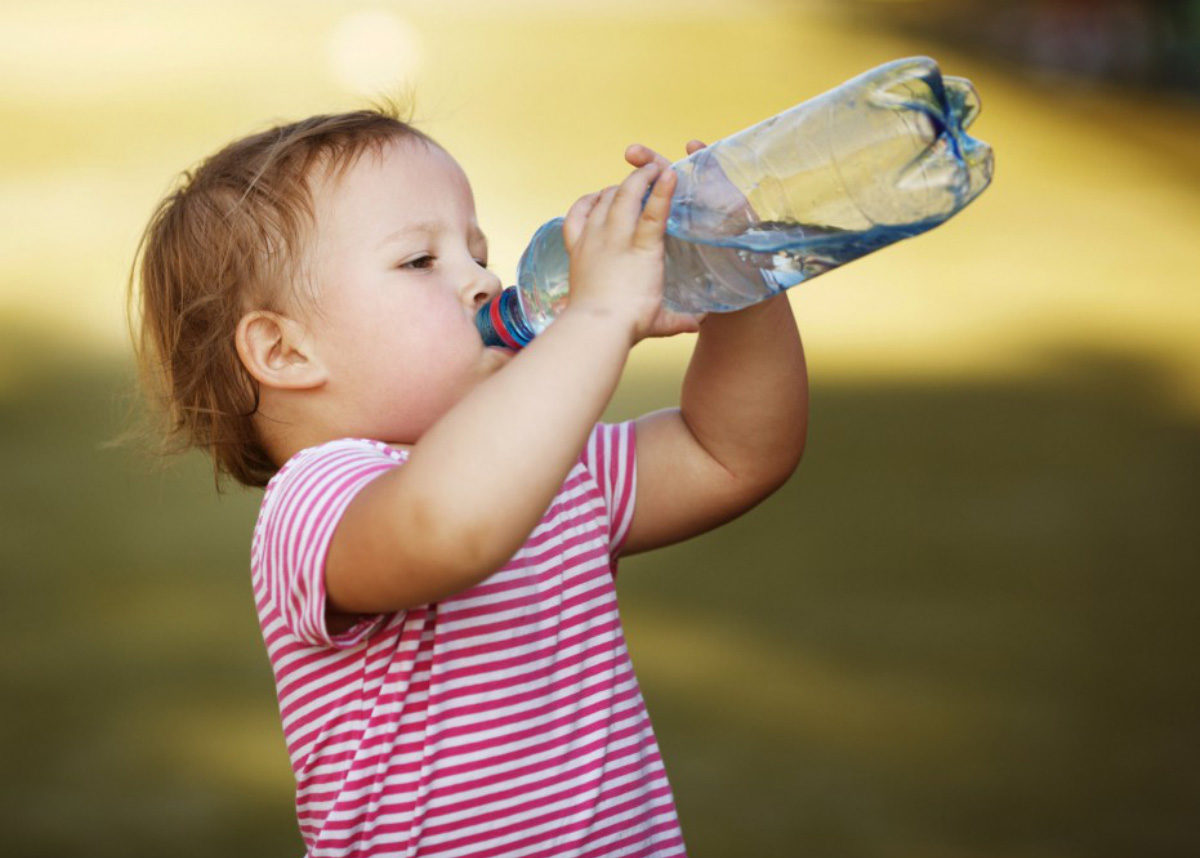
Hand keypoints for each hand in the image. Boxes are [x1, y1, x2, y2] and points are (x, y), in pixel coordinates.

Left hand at [561, 142, 707, 342]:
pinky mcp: (576, 247)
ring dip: (618, 187)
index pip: (654, 212)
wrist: (594, 328)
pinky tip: (595, 198)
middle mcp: (616, 239)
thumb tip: (699, 323)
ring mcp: (593, 240)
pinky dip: (587, 201)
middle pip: (626, 195)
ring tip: (629, 185)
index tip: (670, 172)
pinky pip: (577, 213)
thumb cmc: (630, 323)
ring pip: (604, 200)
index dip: (663, 189)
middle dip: (641, 177)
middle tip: (651, 169)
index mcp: (643, 252)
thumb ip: (681, 318)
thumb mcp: (661, 321)